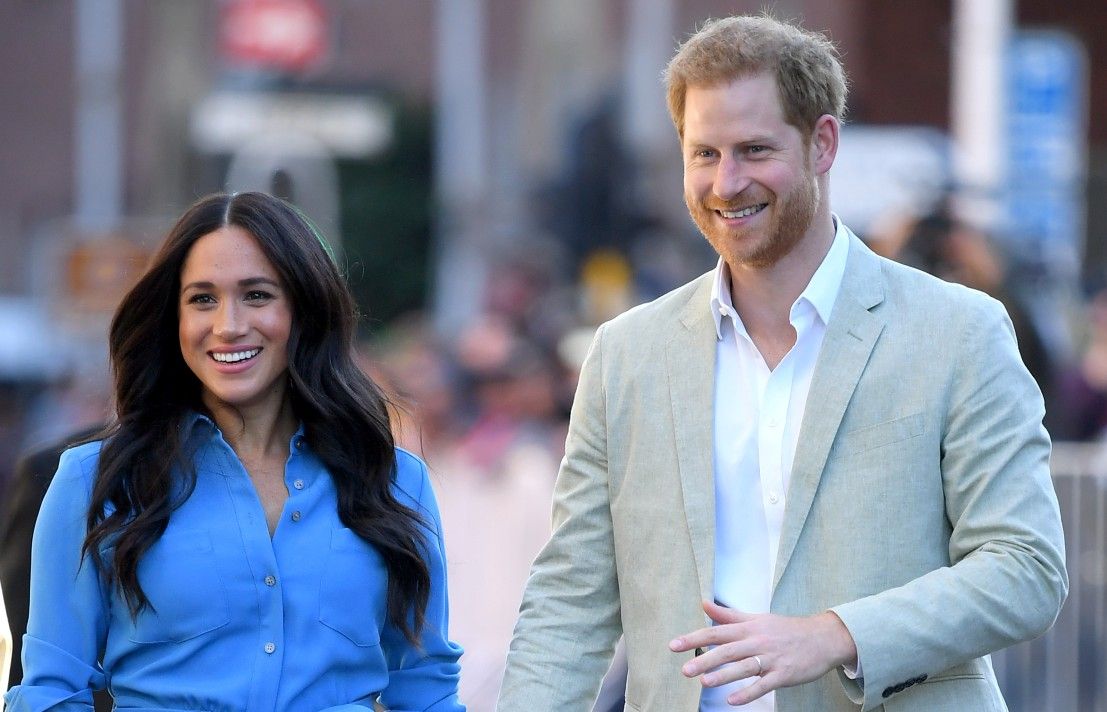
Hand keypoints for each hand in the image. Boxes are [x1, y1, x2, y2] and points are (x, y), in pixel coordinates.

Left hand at [668, 600, 857, 705]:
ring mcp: (772, 658)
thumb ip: (728, 615)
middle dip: (705, 659)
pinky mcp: (784, 674)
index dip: (694, 638)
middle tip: (684, 670)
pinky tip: (732, 700)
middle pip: (728, 650)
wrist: (823, 637)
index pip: (717, 631)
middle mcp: (758, 641)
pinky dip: (748, 693)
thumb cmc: (786, 629)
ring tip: (703, 682)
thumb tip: (704, 604)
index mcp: (749, 628)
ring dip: (724, 675)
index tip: (674, 645)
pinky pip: (764, 685)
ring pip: (744, 667)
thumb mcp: (757, 618)